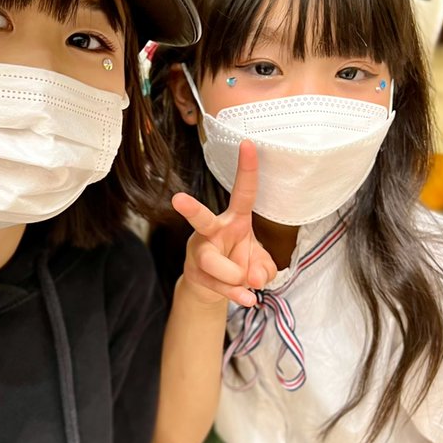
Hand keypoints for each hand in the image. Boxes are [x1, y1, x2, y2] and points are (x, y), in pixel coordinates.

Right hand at [172, 140, 276, 308]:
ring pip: (214, 262)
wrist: (212, 289)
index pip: (243, 192)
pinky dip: (236, 294)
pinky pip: (218, 285)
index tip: (248, 143)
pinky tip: (247, 299)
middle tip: (178, 200)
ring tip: (247, 286)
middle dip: (191, 209)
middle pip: (201, 218)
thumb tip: (254, 278)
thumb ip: (264, 267)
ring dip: (237, 276)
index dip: (247, 169)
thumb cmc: (238, 263)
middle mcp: (212, 232)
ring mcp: (200, 253)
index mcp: (233, 220)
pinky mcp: (195, 274)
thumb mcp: (259, 263)